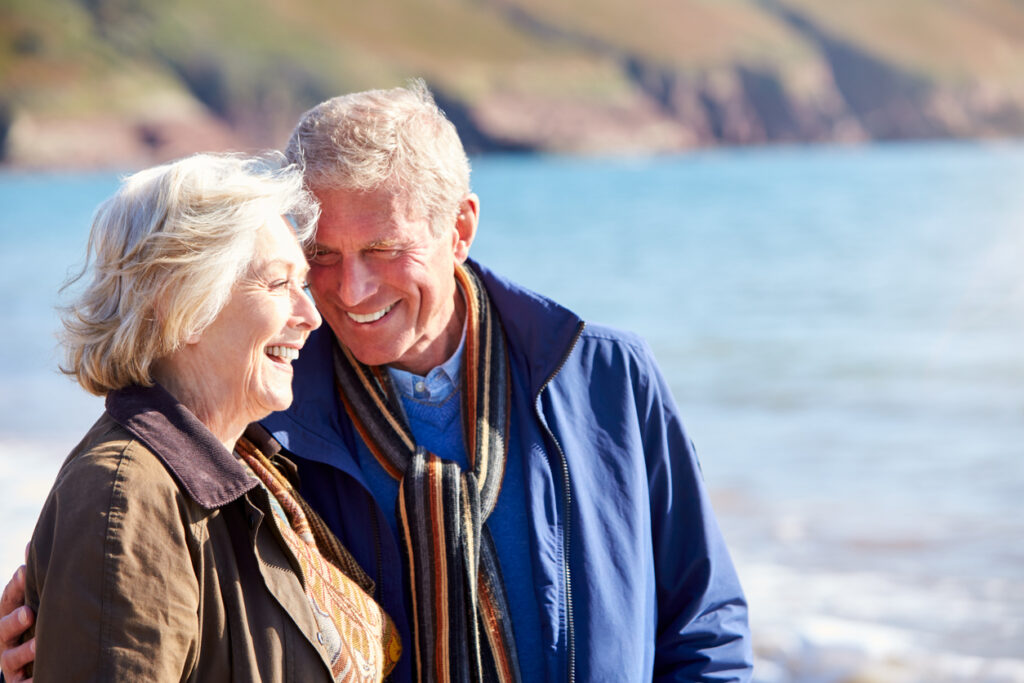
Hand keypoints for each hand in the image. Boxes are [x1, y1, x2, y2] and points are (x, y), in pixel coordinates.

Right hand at [0, 547, 34, 681]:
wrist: (31, 665)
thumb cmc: (35, 625)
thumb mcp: (32, 602)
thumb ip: (32, 578)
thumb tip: (31, 543)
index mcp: (10, 618)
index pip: (8, 601)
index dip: (14, 587)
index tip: (24, 572)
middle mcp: (6, 641)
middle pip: (3, 630)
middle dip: (13, 621)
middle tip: (29, 612)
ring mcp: (11, 663)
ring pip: (11, 659)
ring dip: (24, 652)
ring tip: (38, 646)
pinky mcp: (20, 682)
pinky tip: (36, 680)